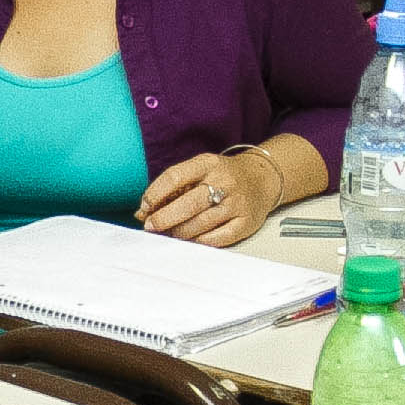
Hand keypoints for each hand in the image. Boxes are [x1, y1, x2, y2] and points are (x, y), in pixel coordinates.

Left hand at [140, 148, 278, 247]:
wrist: (262, 179)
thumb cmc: (222, 176)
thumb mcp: (199, 171)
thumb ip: (172, 189)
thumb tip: (142, 212)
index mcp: (208, 164)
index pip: (175, 177)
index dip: (155, 194)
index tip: (144, 208)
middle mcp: (224, 182)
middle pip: (188, 204)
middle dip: (164, 218)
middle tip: (151, 226)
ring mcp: (237, 203)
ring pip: (200, 224)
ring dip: (179, 232)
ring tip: (171, 233)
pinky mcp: (246, 222)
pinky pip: (218, 238)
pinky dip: (200, 241)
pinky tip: (193, 238)